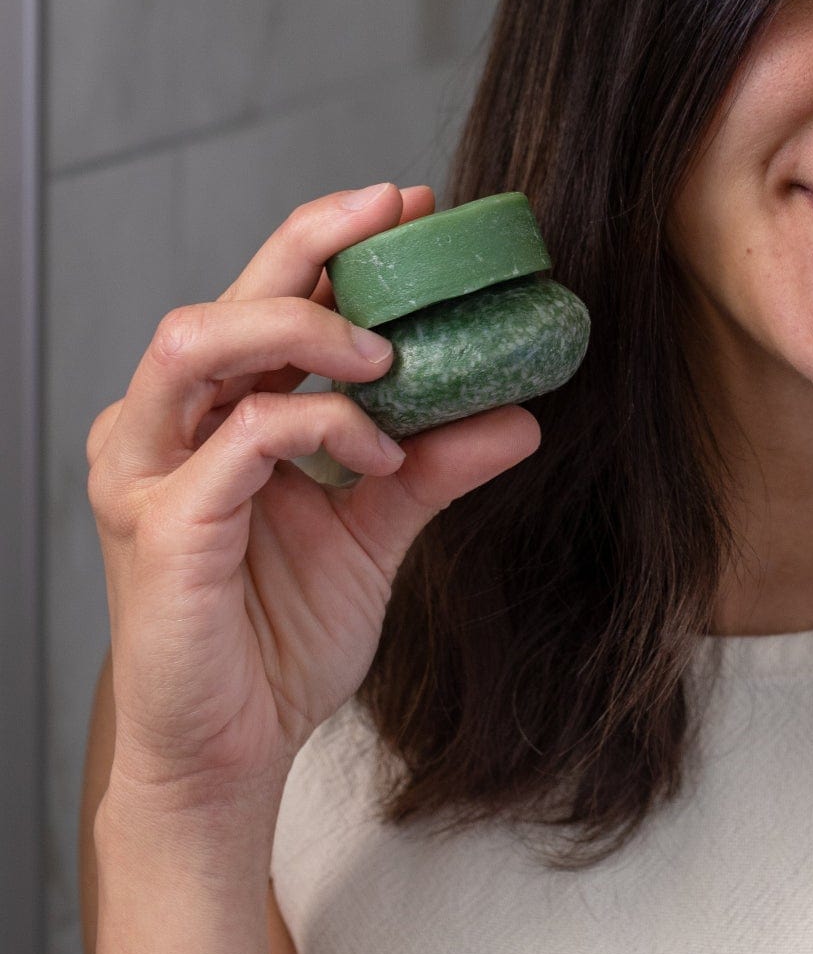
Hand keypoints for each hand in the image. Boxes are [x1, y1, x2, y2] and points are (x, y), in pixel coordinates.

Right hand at [86, 182, 541, 808]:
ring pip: (203, 340)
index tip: (410, 206)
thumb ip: (436, 464)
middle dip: (314, 241)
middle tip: (396, 214)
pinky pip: (241, 438)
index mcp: (215, 413)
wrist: (233, 747)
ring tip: (388, 355)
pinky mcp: (159, 525)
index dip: (332, 242)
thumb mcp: (378, 528)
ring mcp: (151, 471)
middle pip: (228, 294)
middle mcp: (169, 425)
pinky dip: (320, 425)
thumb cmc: (278, 634)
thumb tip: (521, 412)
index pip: (264, 298)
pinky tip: (377, 453)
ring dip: (306, 328)